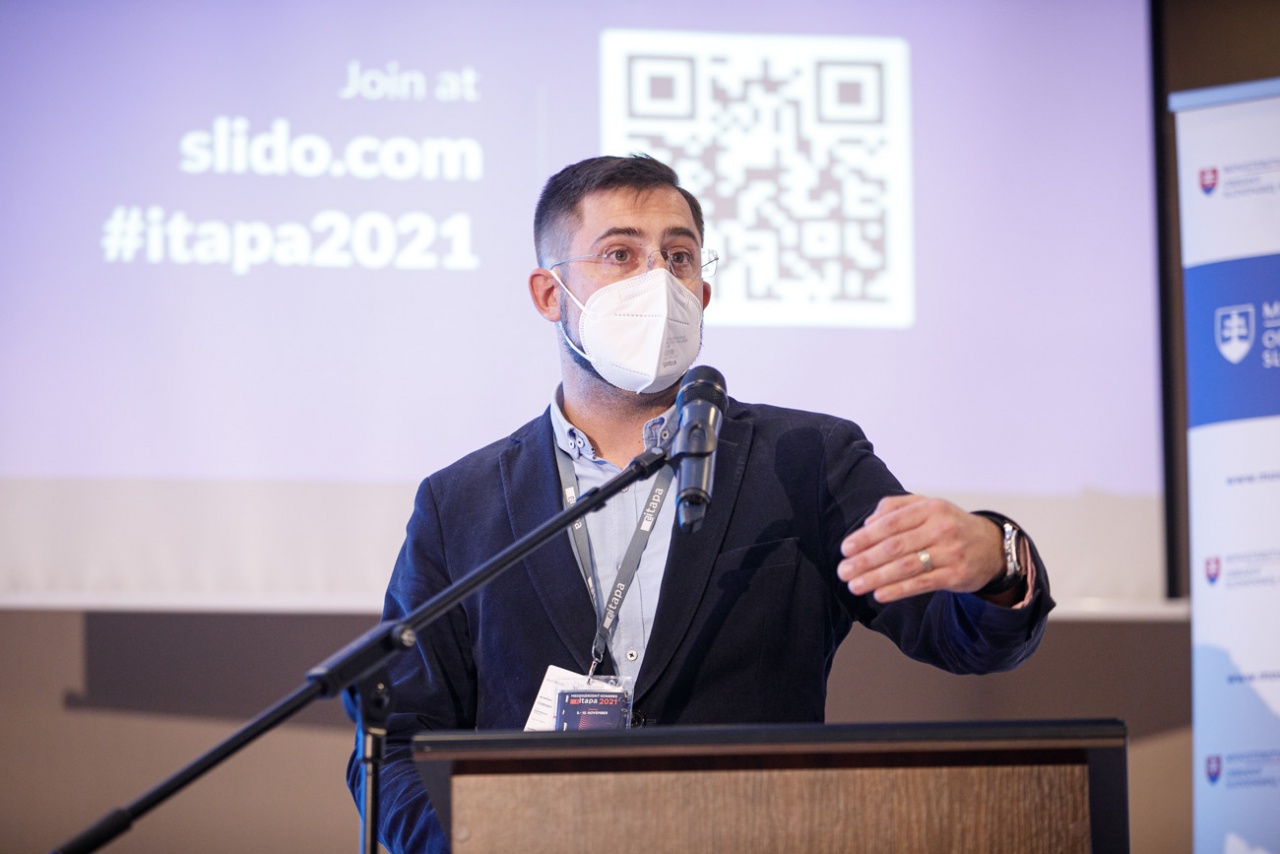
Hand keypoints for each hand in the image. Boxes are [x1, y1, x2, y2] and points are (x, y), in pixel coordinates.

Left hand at [837, 495, 1003, 603]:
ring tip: (854, 585)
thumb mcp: (926, 506)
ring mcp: (951, 553)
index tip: (845, 549)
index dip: (865, 537)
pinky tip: (879, 594)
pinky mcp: (956, 575)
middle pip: (895, 546)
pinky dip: (898, 590)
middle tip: (844, 571)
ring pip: (906, 567)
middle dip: (865, 560)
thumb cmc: (950, 525)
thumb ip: (895, 508)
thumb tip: (867, 523)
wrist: (992, 546)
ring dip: (876, 578)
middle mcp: (941, 529)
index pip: (891, 523)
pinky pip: (921, 584)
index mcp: (930, 508)